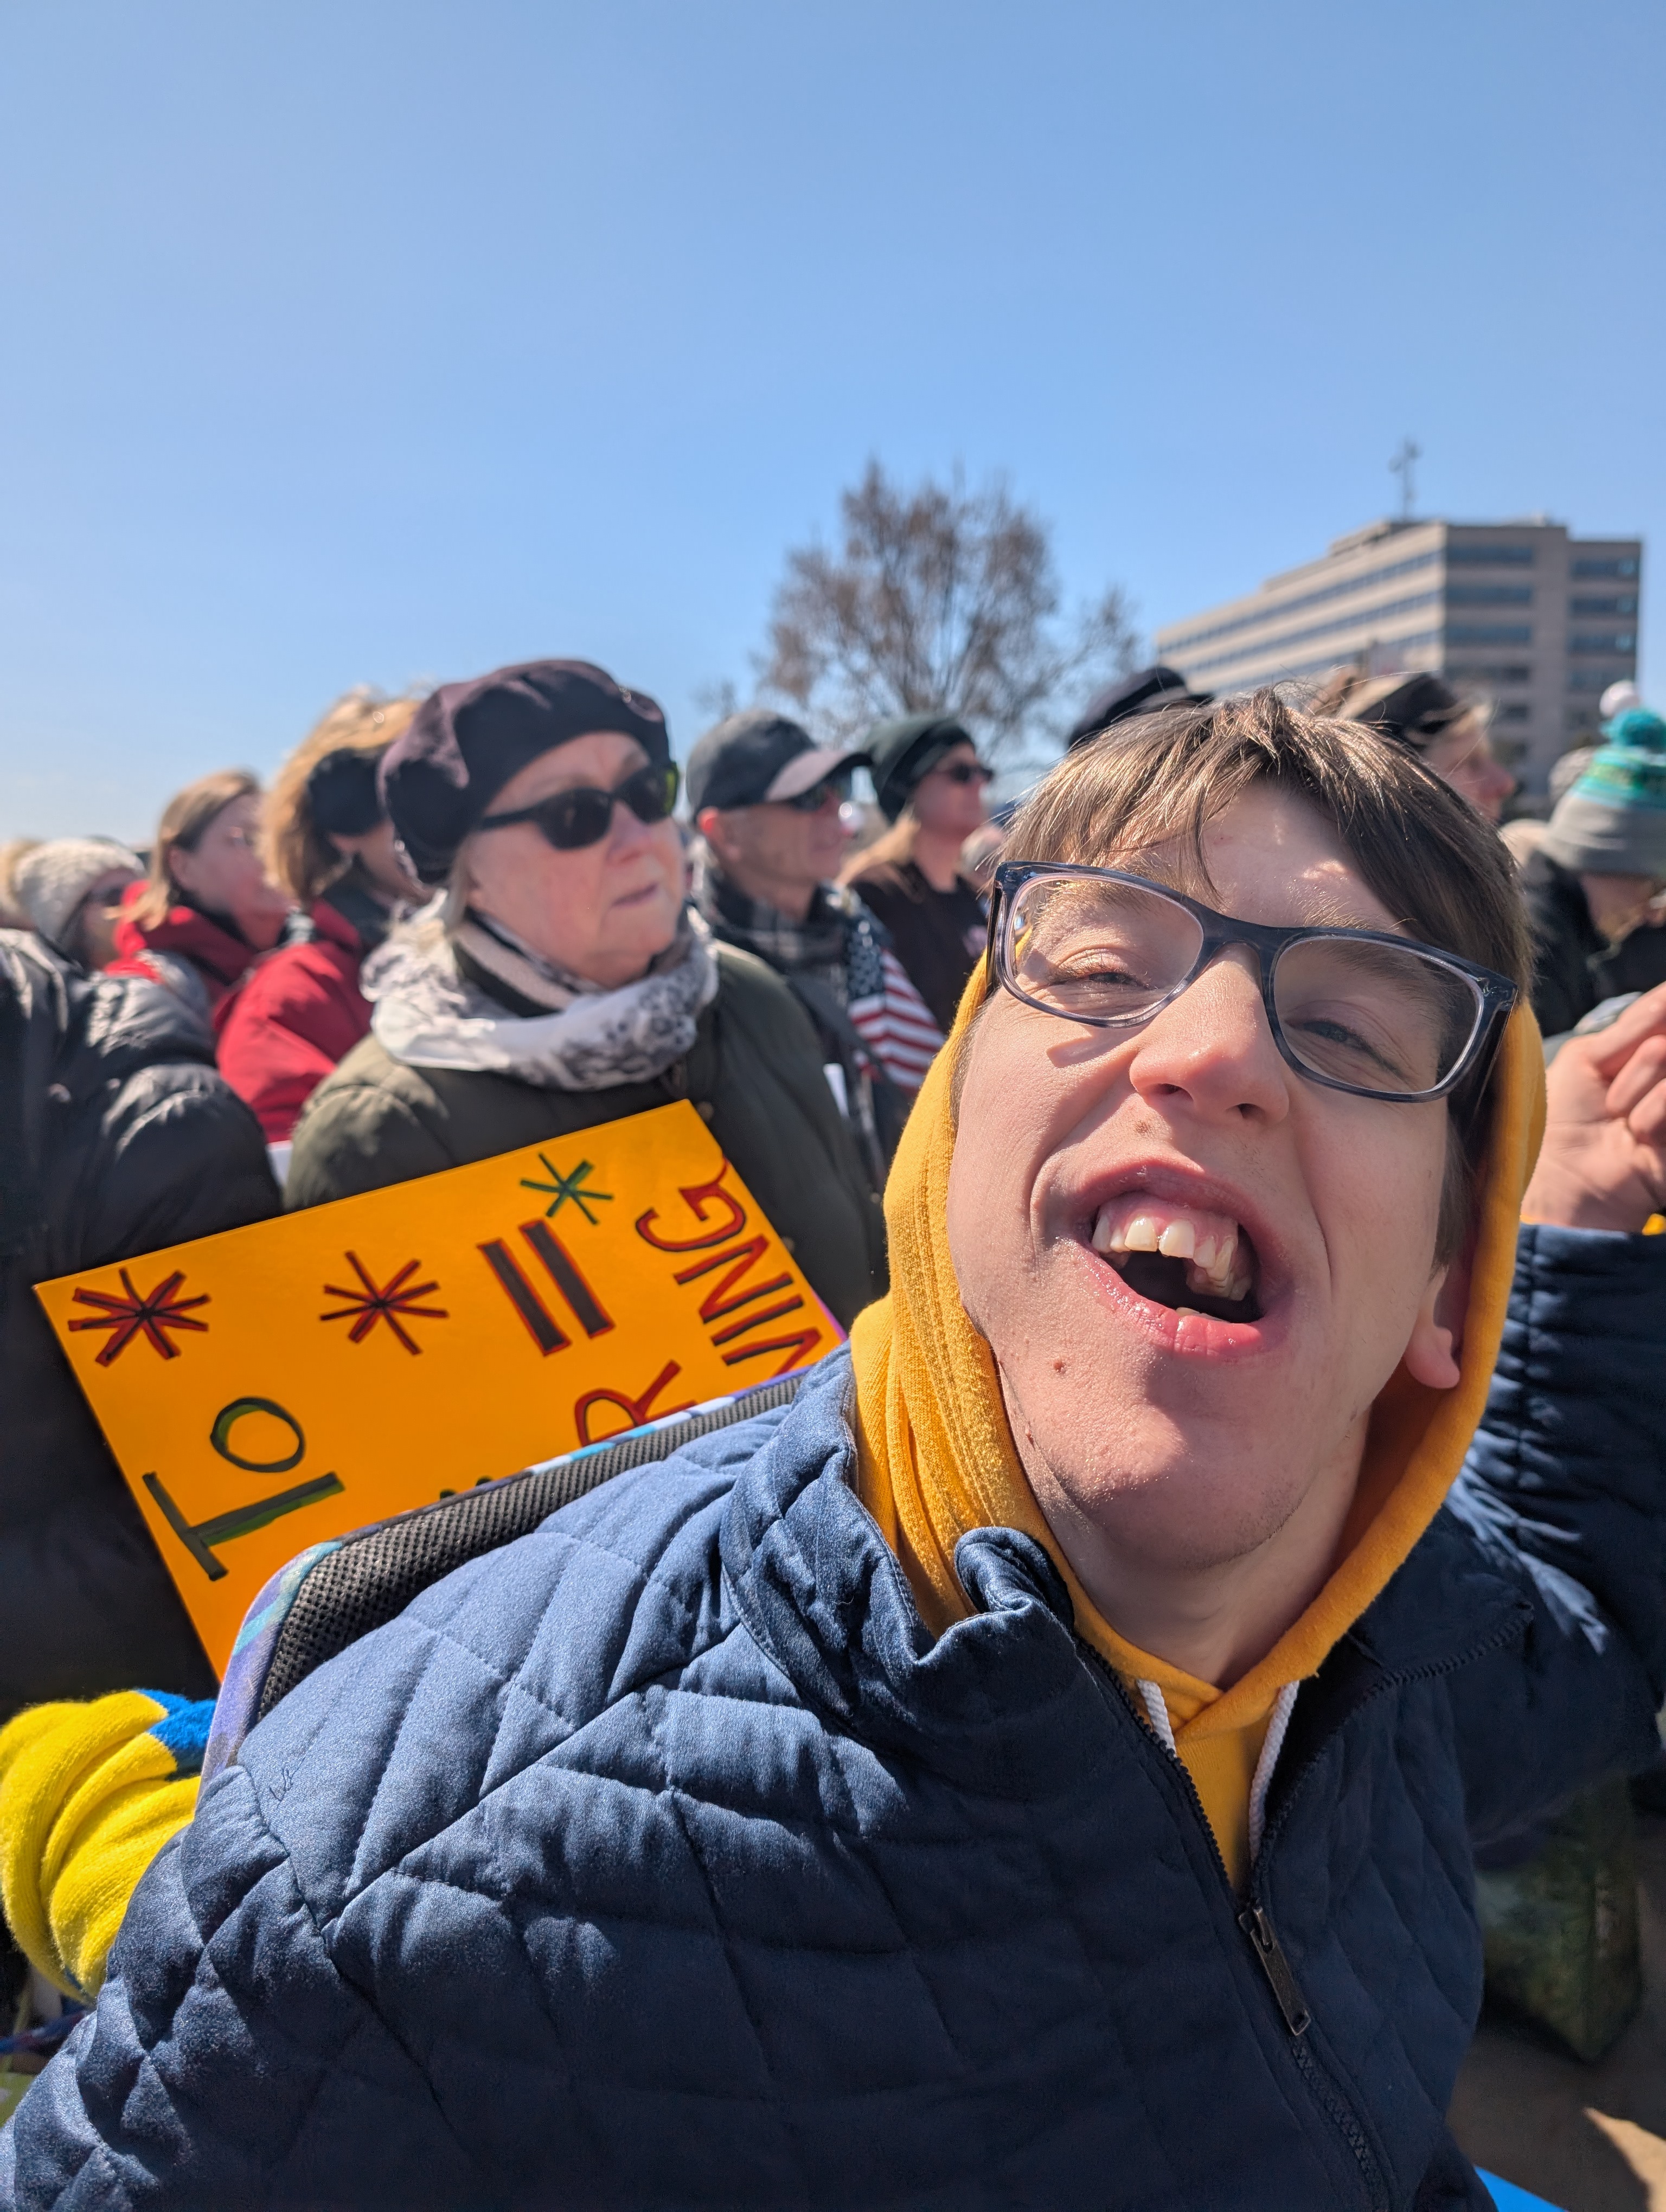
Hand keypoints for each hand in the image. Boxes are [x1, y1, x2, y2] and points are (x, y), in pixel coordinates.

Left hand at [1522, 983, 1665, 1230]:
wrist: (1566, 1181)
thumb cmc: (1565, 1121)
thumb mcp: (1588, 1058)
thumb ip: (1634, 1024)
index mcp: (1646, 1048)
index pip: (1661, 1007)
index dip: (1659, 1008)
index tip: (1642, 1028)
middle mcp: (1665, 1070)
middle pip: (1664, 1036)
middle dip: (1640, 1057)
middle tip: (1612, 1099)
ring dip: (1635, 1087)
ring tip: (1619, 1118)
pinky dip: (1652, 1110)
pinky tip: (1639, 1135)